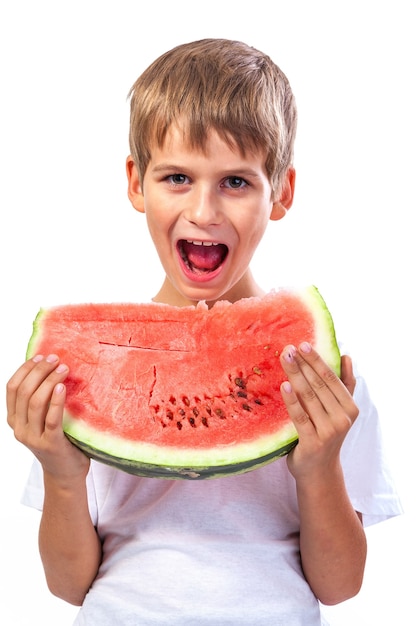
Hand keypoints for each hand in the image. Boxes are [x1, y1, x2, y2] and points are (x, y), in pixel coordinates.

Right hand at [6, 354, 89, 481]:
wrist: (65, 473)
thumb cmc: (58, 440)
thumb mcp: (42, 419)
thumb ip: (41, 401)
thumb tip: (50, 367)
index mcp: (14, 420)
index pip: (11, 388)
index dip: (25, 369)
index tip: (40, 356)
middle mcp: (19, 429)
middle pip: (23, 391)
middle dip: (39, 371)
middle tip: (56, 359)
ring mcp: (33, 437)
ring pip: (35, 402)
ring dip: (49, 380)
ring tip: (63, 369)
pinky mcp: (51, 444)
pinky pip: (51, 418)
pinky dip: (56, 400)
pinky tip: (62, 387)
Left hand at [280, 342, 358, 479]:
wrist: (319, 471)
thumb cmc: (326, 434)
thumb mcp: (339, 411)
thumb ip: (345, 384)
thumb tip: (347, 356)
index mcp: (350, 408)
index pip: (331, 379)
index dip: (317, 360)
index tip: (303, 344)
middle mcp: (342, 419)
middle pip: (319, 385)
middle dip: (302, 364)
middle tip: (288, 348)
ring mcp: (328, 431)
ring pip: (309, 398)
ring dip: (295, 375)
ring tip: (284, 359)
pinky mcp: (313, 442)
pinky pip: (299, 417)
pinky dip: (292, 400)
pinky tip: (284, 385)